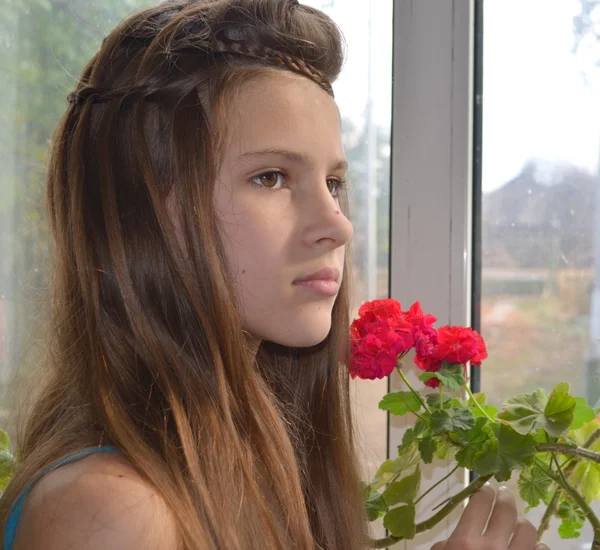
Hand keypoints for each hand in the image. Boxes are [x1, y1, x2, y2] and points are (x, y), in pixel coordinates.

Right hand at [430, 484, 549, 549]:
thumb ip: (444, 546)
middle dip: (506, 498)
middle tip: (505, 494)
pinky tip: (531, 547)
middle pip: (506, 510)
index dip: (484, 491)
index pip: (479, 502)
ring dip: (522, 524)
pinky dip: (537, 546)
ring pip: (527, 529)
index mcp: (465, 541)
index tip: (485, 488)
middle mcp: (492, 546)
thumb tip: (450, 538)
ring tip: (518, 523)